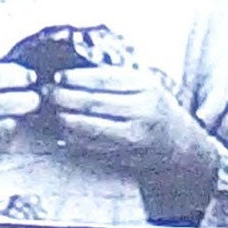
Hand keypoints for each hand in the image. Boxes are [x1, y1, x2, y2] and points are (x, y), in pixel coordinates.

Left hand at [50, 66, 220, 220]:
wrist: (183, 148)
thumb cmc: (156, 109)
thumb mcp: (144, 86)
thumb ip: (114, 78)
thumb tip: (71, 71)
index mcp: (146, 87)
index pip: (104, 79)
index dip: (77, 78)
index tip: (58, 76)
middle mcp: (143, 111)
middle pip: (93, 102)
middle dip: (63, 97)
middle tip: (44, 92)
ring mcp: (136, 136)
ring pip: (90, 126)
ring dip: (64, 118)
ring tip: (49, 111)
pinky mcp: (129, 155)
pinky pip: (94, 146)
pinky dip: (74, 138)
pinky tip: (62, 130)